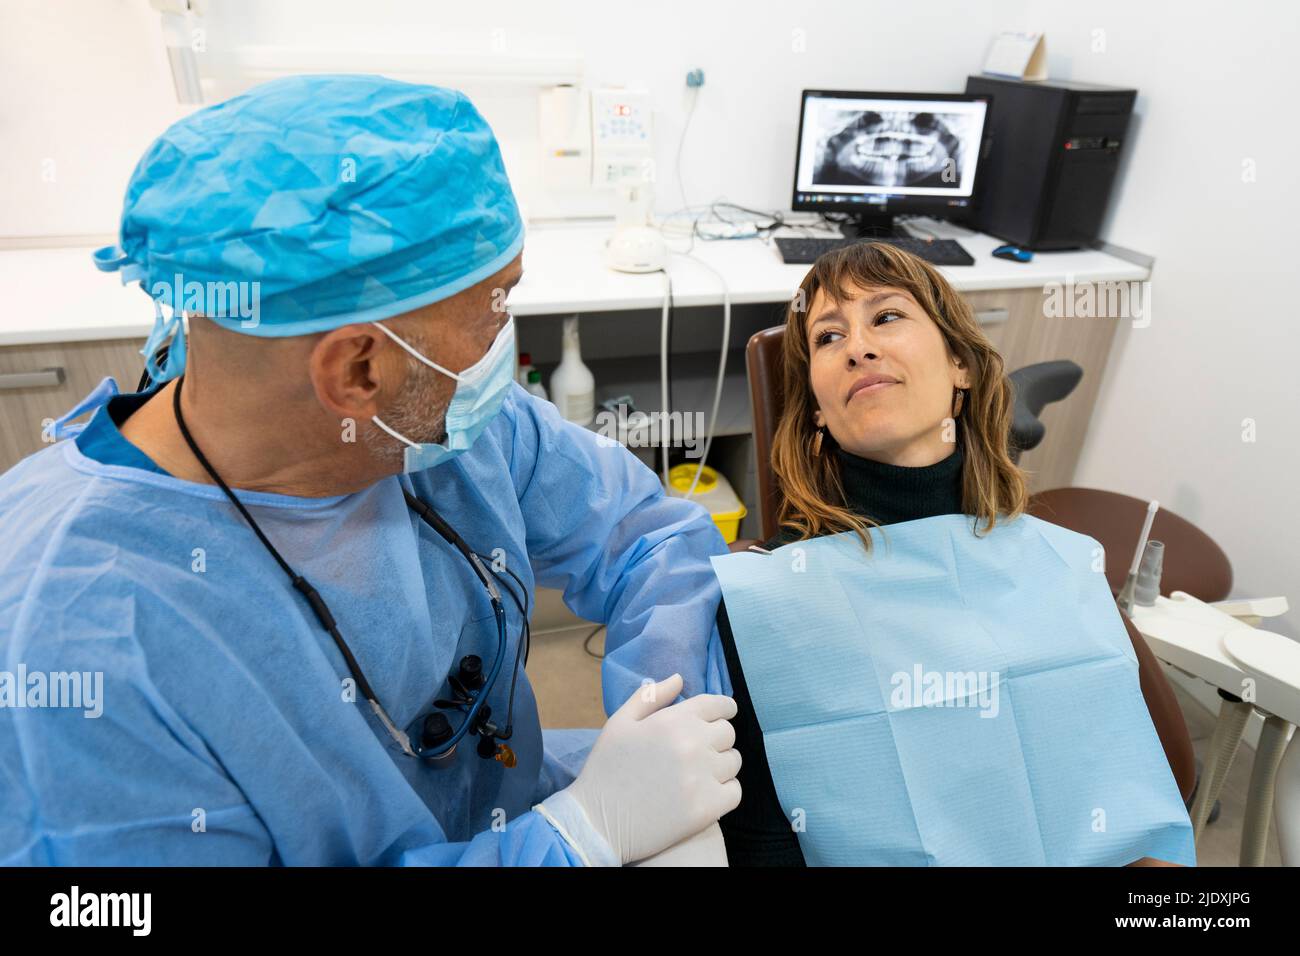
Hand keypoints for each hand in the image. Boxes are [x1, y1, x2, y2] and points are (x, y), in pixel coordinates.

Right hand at [559, 673, 740, 864]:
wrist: (596, 823)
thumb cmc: (606, 770)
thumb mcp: (619, 723)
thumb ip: (651, 697)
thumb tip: (680, 679)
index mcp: (671, 721)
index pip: (717, 704)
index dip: (723, 708)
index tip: (724, 714)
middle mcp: (691, 745)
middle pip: (727, 733)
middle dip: (716, 738)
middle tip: (700, 750)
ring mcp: (701, 778)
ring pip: (732, 762)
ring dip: (721, 765)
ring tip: (701, 773)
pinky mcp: (707, 809)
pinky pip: (734, 792)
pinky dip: (724, 791)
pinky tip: (706, 793)